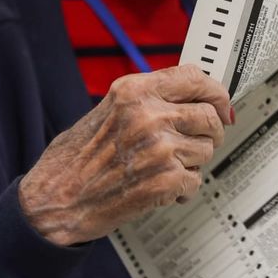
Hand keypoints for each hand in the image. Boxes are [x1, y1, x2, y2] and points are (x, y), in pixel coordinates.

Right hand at [19, 64, 232, 245]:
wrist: (56, 200)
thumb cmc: (76, 160)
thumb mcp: (108, 111)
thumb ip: (148, 100)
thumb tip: (192, 97)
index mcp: (133, 91)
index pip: (194, 78)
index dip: (215, 93)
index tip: (222, 105)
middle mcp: (148, 115)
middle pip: (210, 116)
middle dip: (210, 133)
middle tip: (197, 143)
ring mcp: (160, 148)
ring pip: (206, 150)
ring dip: (192, 163)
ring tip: (164, 168)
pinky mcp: (166, 179)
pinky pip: (196, 181)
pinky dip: (182, 190)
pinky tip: (160, 189)